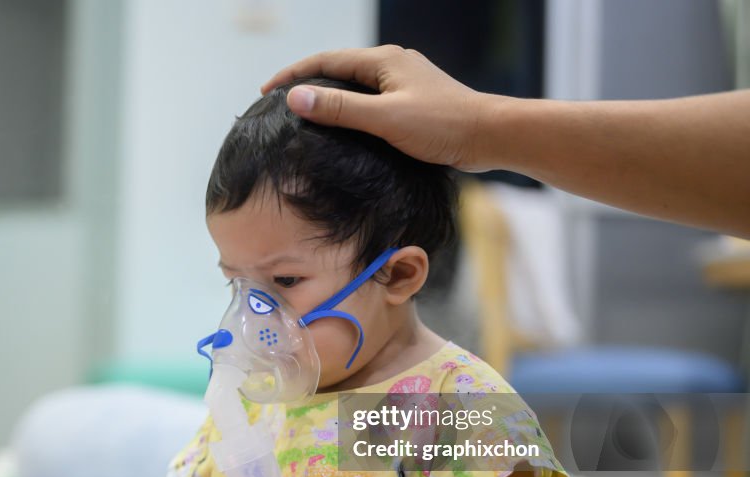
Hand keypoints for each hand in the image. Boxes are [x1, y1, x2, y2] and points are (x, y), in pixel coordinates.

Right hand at [261, 45, 506, 171]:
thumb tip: (294, 98)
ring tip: (305, 119)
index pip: (325, 61)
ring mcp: (404, 83)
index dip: (293, 75)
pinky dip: (349, 112)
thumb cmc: (442, 125)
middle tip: (280, 105)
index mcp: (383, 60)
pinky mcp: (414, 102)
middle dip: (307, 85)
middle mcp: (392, 65)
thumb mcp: (384, 118)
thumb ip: (339, 110)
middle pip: (338, 71)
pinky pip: (371, 101)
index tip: (266, 91)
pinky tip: (344, 131)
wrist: (490, 136)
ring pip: (355, 87)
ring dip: (328, 99)